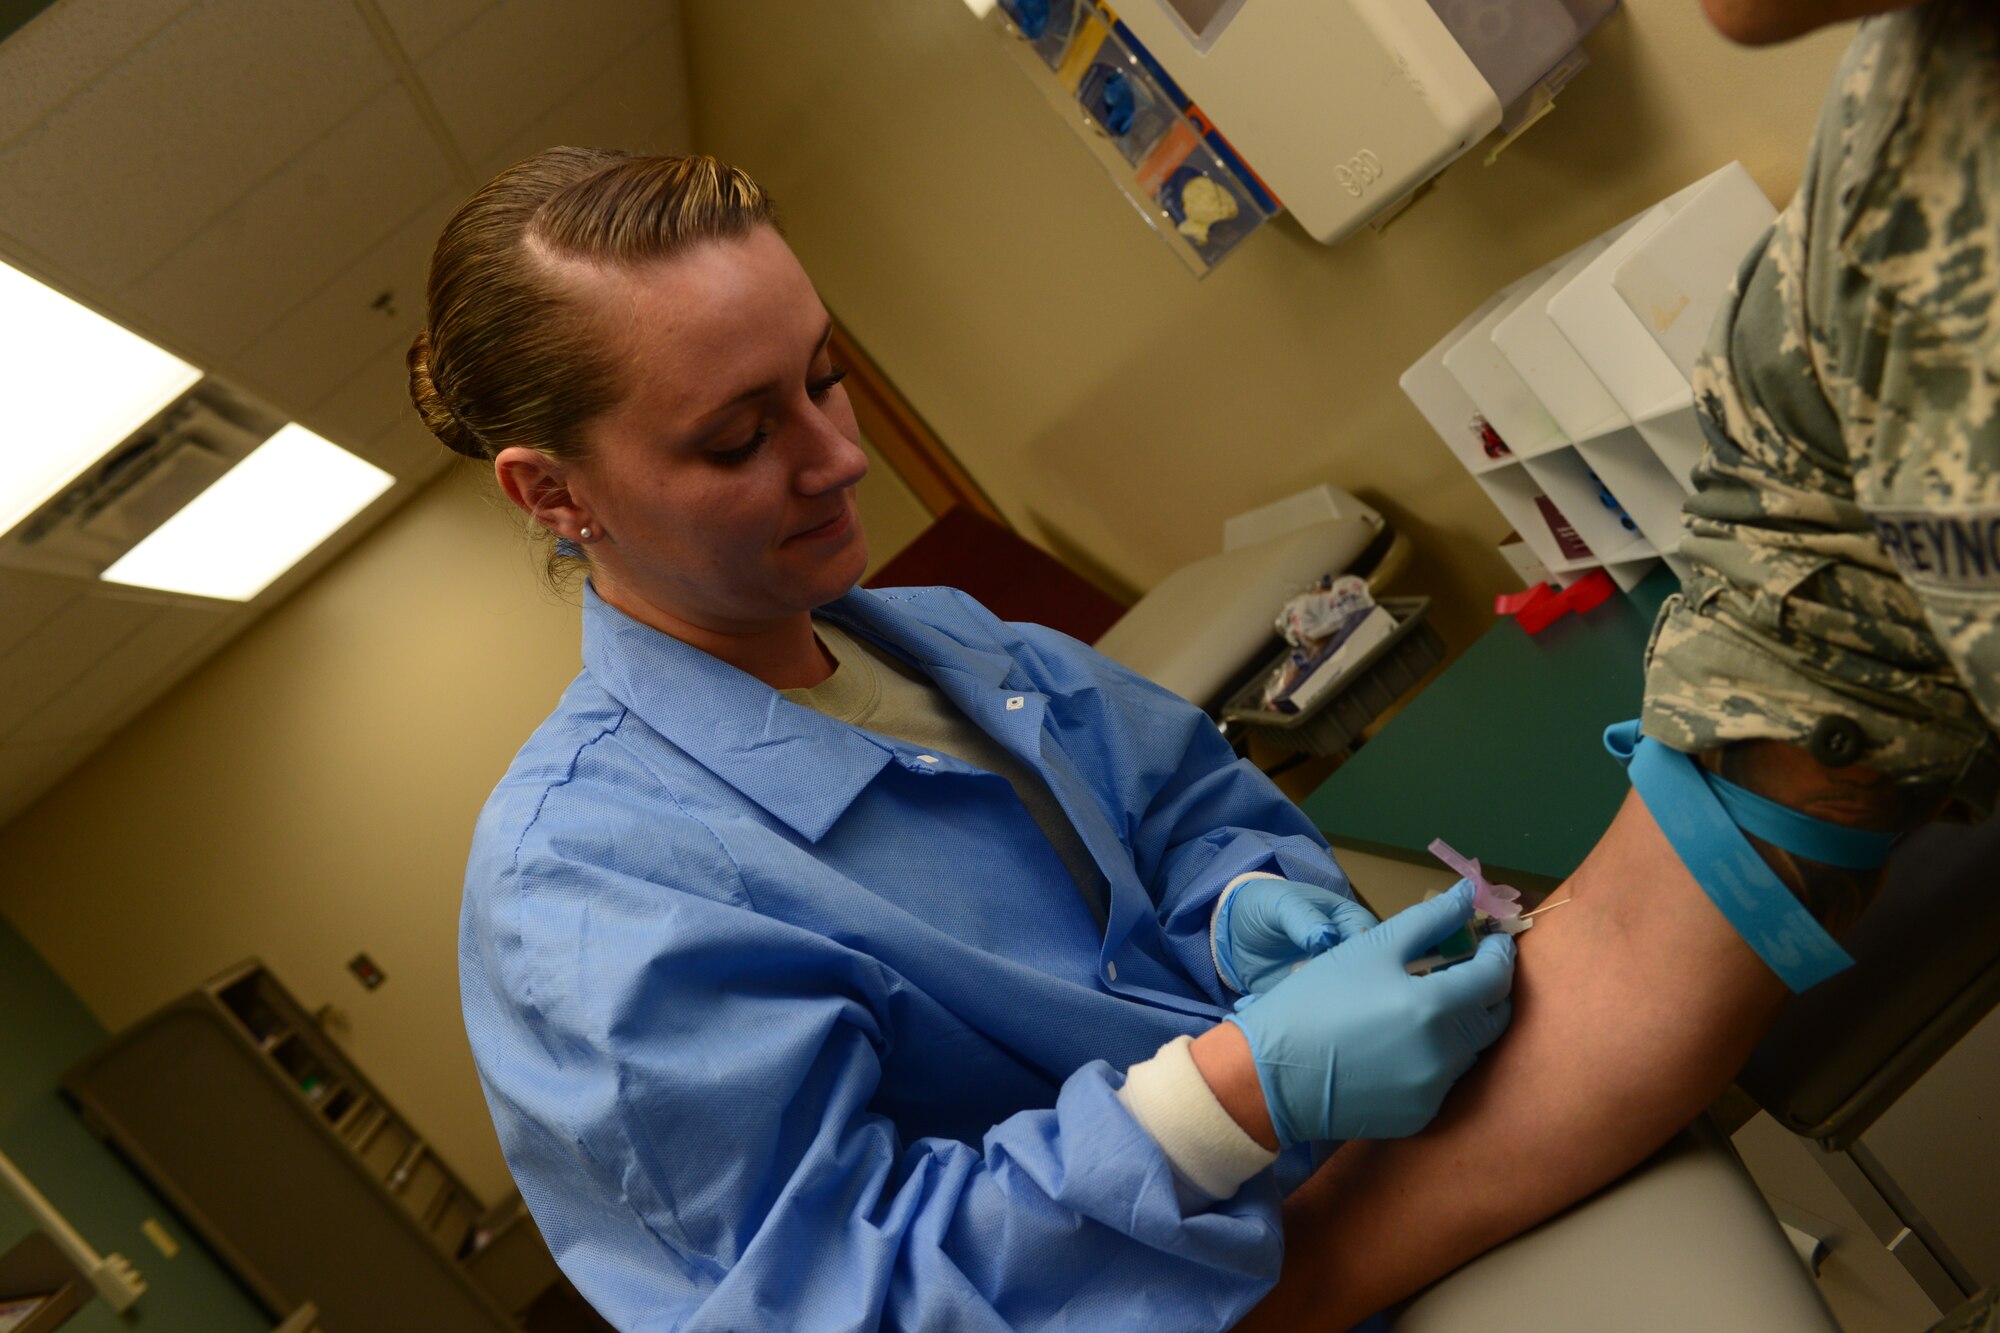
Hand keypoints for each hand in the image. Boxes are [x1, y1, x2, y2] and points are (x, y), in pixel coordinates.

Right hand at [1227, 880, 1514, 1143]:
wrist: (1271, 1076)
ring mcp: (1436, 1090)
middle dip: (1487, 989)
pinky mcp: (1421, 1116)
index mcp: (1436, 1006)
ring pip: (1471, 1049)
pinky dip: (1436, 1057)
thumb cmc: (1315, 1001)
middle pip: (1493, 1017)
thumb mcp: (1368, 949)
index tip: (1492, 939)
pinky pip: (1445, 1079)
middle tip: (1463, 969)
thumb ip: (1427, 920)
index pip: (1495, 977)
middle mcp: (1447, 1054)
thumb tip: (1468, 894)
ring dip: (1462, 1023)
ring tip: (1426, 1005)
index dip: (1499, 953)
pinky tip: (1402, 1044)